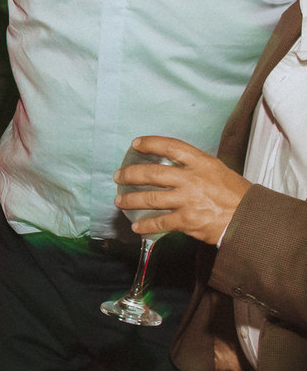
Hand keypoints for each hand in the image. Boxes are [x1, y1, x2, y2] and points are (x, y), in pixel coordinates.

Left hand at [114, 135, 251, 243]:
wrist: (251, 218)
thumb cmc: (236, 194)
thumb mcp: (218, 170)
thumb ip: (195, 167)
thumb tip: (173, 166)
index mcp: (201, 163)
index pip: (171, 146)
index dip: (150, 143)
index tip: (135, 144)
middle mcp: (192, 179)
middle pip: (152, 174)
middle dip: (131, 175)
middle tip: (119, 176)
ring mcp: (188, 200)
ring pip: (151, 199)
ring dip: (131, 201)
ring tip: (119, 201)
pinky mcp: (187, 220)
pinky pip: (160, 223)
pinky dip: (146, 226)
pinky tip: (137, 227)